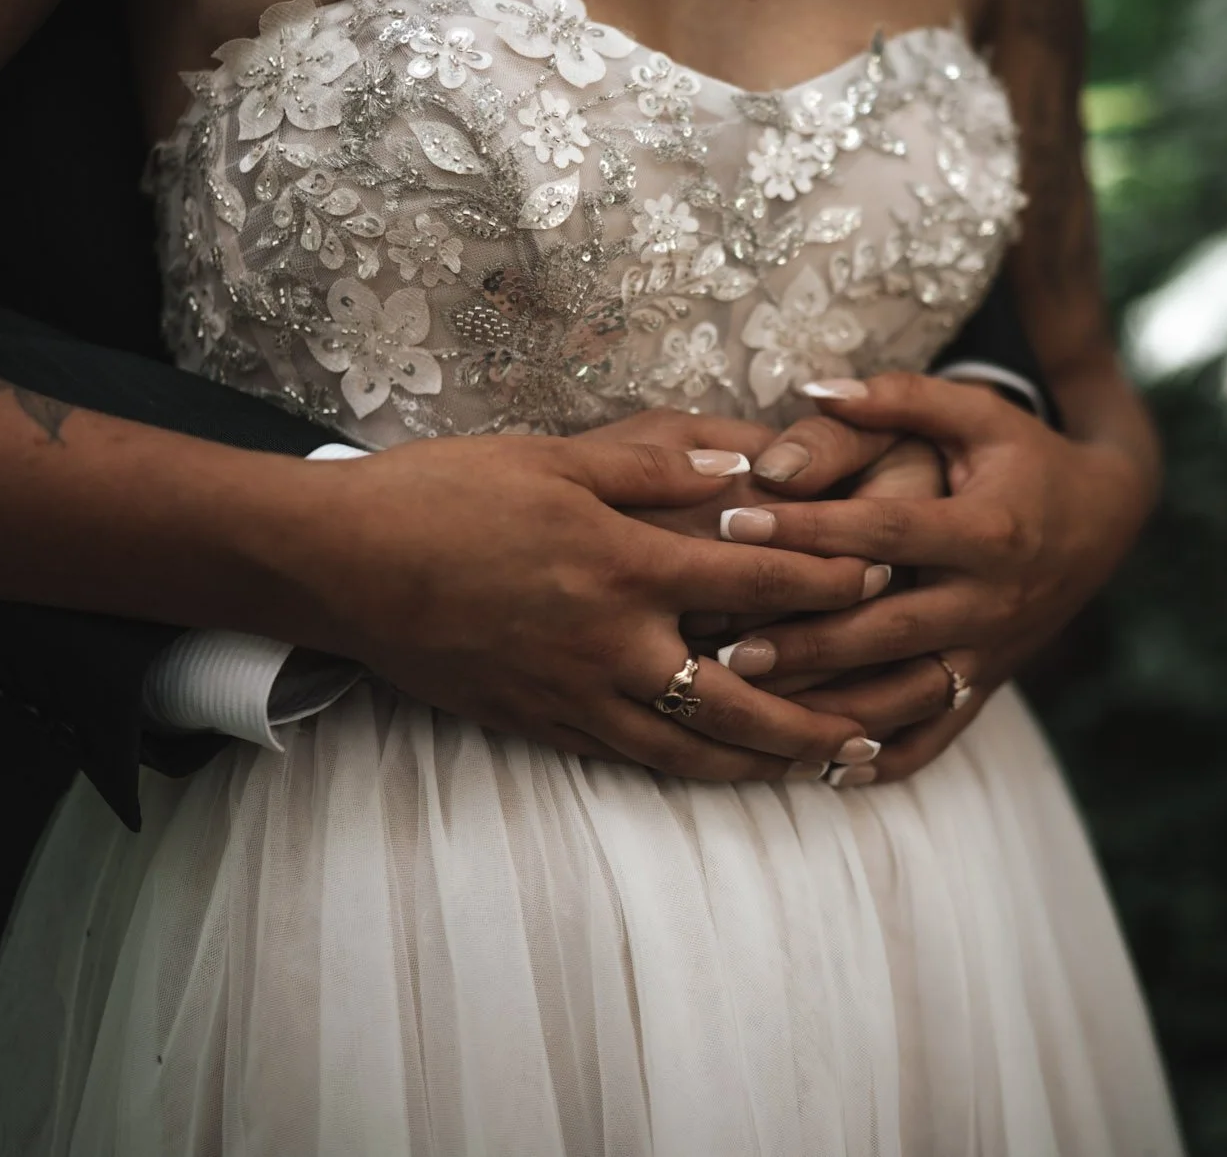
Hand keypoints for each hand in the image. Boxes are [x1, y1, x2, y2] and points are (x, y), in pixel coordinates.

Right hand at [260, 433, 891, 780]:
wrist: (341, 564)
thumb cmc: (443, 494)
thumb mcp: (554, 458)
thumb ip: (655, 463)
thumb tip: (747, 461)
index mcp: (622, 566)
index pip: (755, 582)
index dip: (829, 579)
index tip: (885, 574)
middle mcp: (610, 646)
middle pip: (742, 698)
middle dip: (822, 715)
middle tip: (886, 723)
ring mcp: (574, 697)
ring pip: (693, 749)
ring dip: (767, 761)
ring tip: (826, 766)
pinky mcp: (539, 724)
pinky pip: (631, 760)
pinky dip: (690, 768)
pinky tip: (722, 769)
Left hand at [717, 372, 1155, 782]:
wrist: (1105, 523)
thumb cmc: (1023, 457)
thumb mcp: (976, 415)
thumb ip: (898, 399)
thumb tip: (813, 388)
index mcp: (990, 529)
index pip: (885, 531)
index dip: (809, 527)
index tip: (732, 520)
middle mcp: (992, 601)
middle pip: (886, 630)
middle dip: (804, 641)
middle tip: (723, 646)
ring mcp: (991, 656)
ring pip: (902, 699)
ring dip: (826, 709)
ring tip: (751, 705)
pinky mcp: (986, 690)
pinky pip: (934, 740)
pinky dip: (880, 760)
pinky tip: (818, 766)